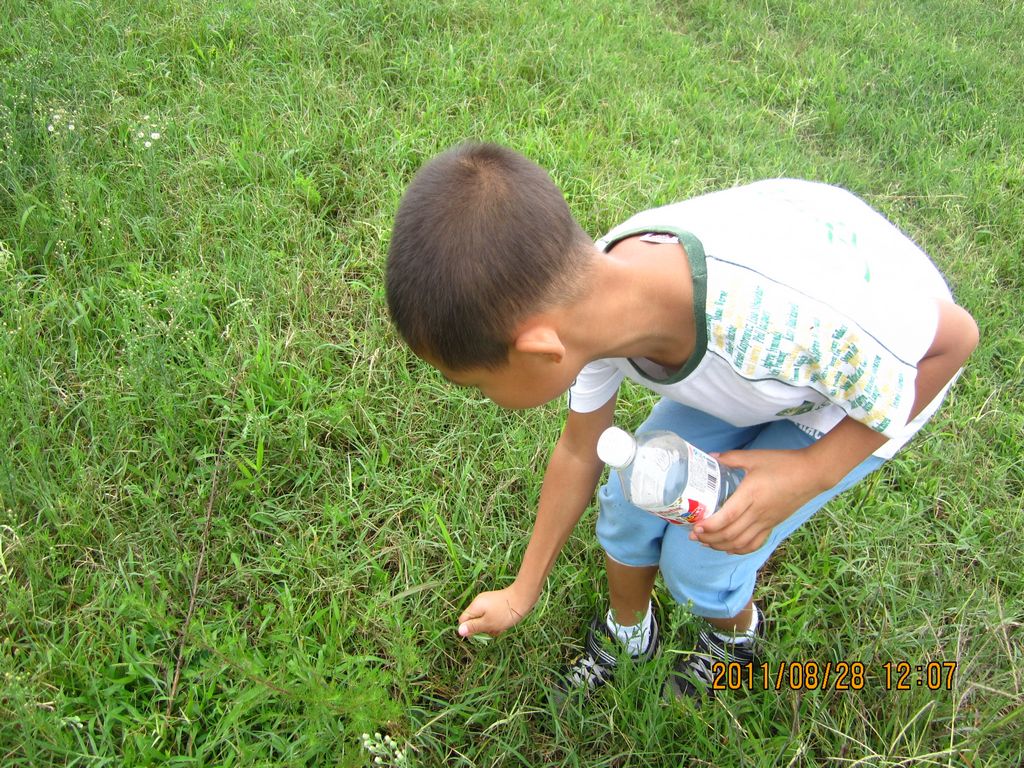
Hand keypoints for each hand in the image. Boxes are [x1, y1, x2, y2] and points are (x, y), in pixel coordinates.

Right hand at [458, 582, 536, 638]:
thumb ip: (473, 627)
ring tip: (501, 626)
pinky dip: (497, 622)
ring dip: (491, 626)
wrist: (523, 597)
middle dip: (482, 628)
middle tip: (493, 629)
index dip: (468, 629)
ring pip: (484, 620)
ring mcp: (488, 602)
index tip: (479, 634)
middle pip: (474, 620)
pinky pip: (492, 616)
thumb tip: (459, 631)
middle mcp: (479, 603)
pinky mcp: (496, 604)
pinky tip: (505, 623)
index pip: (463, 620)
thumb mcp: (488, 623)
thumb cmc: (504, 612)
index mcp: (475, 606)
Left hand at [690, 448, 829, 554]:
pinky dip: (739, 549)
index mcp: (751, 495)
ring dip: (721, 546)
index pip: (727, 517)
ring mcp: (766, 521)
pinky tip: (728, 547)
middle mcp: (758, 513)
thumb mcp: (754, 457)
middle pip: (730, 534)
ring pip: (741, 542)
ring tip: (706, 542)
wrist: (812, 473)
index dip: (709, 526)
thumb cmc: (783, 463)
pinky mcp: (773, 525)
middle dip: (709, 538)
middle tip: (693, 535)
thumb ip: (730, 458)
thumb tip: (710, 457)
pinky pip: (755, 543)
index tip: (695, 526)